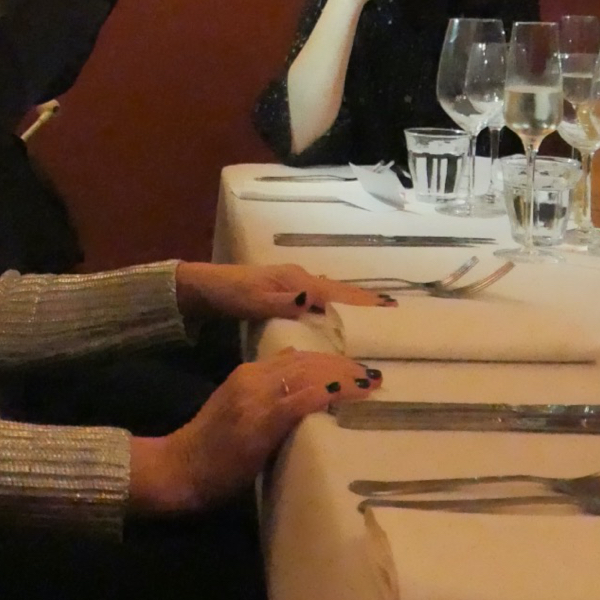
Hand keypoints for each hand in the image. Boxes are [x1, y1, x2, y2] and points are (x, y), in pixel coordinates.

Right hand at [128, 348, 380, 511]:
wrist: (180, 469)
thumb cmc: (211, 448)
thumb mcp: (239, 408)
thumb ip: (266, 389)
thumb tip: (297, 370)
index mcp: (249, 373)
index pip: (298, 355)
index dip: (330, 359)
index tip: (356, 367)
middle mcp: (254, 376)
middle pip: (308, 360)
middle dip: (343, 364)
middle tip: (372, 373)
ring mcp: (256, 396)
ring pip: (309, 373)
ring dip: (344, 375)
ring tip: (370, 381)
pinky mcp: (261, 420)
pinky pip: (303, 398)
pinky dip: (331, 391)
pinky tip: (352, 392)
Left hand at [173, 262, 392, 320]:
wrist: (204, 289)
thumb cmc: (230, 295)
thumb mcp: (252, 300)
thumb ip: (282, 302)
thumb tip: (313, 300)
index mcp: (296, 282)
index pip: (337, 293)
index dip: (363, 302)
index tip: (390, 310)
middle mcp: (301, 280)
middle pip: (340, 292)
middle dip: (366, 302)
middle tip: (395, 316)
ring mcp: (295, 286)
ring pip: (332, 296)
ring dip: (354, 305)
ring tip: (379, 318)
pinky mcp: (288, 294)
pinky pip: (322, 301)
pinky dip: (338, 307)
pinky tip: (344, 319)